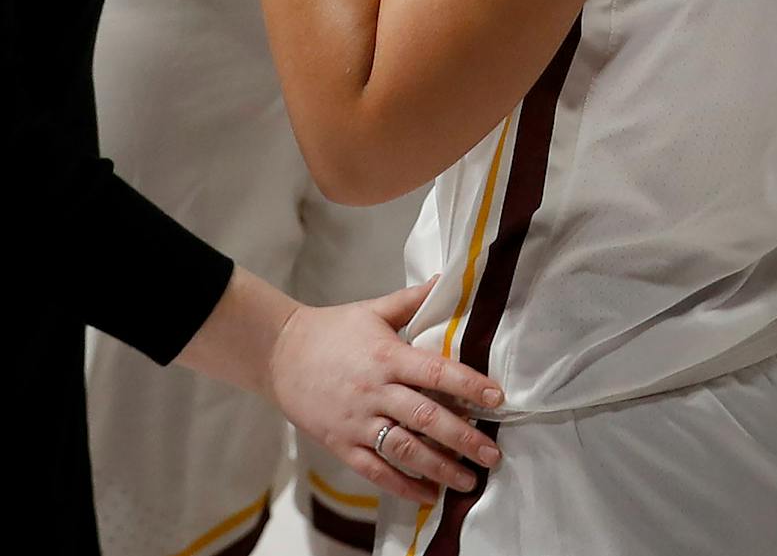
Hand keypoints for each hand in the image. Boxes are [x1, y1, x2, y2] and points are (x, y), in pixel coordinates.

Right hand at [266, 279, 504, 505]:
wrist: (280, 354)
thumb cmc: (331, 330)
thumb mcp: (372, 310)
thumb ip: (411, 301)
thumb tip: (447, 280)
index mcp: (387, 357)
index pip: (437, 372)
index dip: (469, 385)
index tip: (496, 398)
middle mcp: (376, 391)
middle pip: (426, 418)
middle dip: (463, 439)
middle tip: (492, 454)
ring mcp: (357, 421)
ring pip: (404, 450)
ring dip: (439, 468)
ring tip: (468, 480)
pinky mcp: (341, 444)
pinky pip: (375, 470)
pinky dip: (402, 485)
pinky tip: (427, 495)